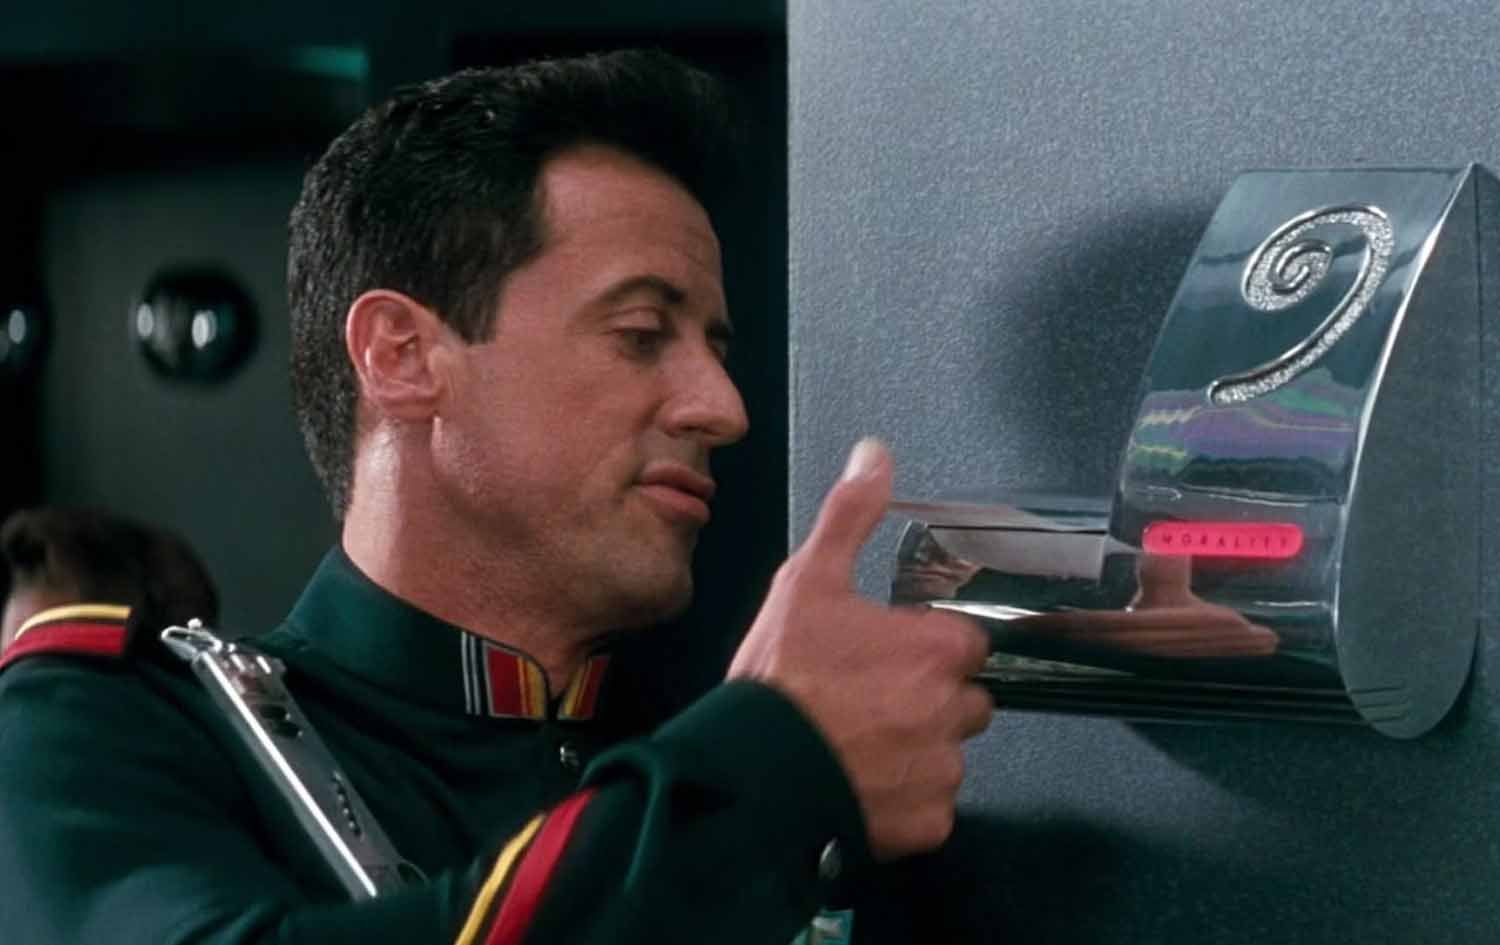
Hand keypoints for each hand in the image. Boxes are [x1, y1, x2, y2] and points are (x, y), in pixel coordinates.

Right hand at [728, 438, 992, 859]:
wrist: (749, 773)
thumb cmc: (779, 679)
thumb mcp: (807, 582)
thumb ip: (849, 515)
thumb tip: (875, 455)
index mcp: (936, 649)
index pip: (963, 644)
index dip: (924, 648)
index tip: (884, 656)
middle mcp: (952, 709)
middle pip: (964, 700)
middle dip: (926, 700)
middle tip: (865, 701)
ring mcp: (942, 770)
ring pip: (946, 754)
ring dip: (915, 750)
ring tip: (856, 743)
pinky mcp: (929, 822)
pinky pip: (931, 806)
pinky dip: (903, 799)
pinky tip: (860, 782)